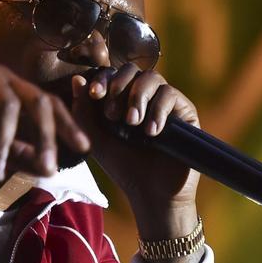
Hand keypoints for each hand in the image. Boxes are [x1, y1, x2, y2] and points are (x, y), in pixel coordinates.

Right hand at [0, 59, 89, 180]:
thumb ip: (13, 152)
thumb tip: (45, 168)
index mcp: (13, 91)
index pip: (48, 105)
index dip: (68, 125)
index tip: (84, 149)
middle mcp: (3, 78)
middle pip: (37, 101)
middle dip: (47, 136)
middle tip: (50, 168)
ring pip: (7, 104)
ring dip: (4, 141)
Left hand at [70, 65, 201, 242]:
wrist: (151, 192)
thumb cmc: (123, 166)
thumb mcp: (96, 139)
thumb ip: (83, 111)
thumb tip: (77, 79)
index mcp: (121, 98)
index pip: (112, 74)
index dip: (102, 78)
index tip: (94, 94)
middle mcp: (144, 96)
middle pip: (132, 70)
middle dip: (119, 86)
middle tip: (112, 113)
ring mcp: (165, 102)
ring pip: (153, 78)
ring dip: (137, 97)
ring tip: (131, 123)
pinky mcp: (184, 111)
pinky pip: (171, 95)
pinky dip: (158, 110)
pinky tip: (150, 132)